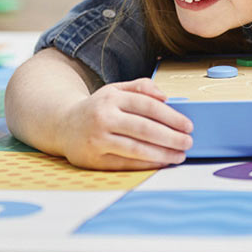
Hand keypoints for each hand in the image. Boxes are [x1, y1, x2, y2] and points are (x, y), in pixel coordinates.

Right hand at [58, 77, 192, 170]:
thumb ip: (140, 87)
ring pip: (136, 148)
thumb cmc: (97, 108)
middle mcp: (103, 117)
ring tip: (180, 155)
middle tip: (188, 142)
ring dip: (162, 153)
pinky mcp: (94, 159)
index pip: (147, 106)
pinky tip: (161, 163)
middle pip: (144, 128)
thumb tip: (165, 96)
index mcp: (111, 98)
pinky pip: (126, 163)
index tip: (188, 125)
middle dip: (171, 137)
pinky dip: (147, 164)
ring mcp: (97, 139)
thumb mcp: (115, 90)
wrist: (63, 125)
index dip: (171, 116)